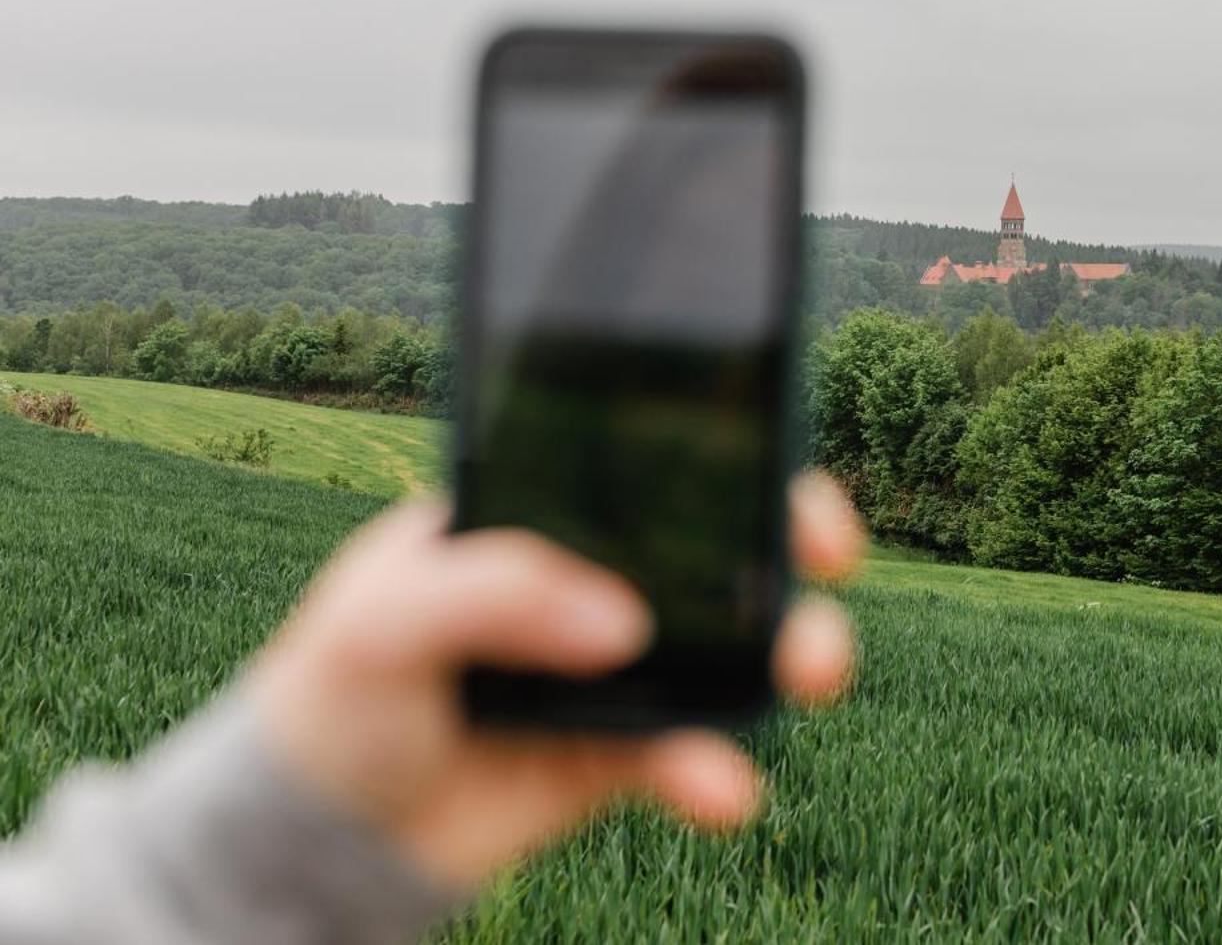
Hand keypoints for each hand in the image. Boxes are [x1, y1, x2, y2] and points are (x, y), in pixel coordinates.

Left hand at [244, 472, 864, 888]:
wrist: (316, 841)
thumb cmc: (330, 696)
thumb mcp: (376, 617)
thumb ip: (493, 594)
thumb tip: (625, 625)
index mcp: (536, 516)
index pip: (647, 464)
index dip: (732, 460)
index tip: (785, 478)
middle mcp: (589, 580)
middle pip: (717, 547)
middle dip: (790, 550)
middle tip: (825, 563)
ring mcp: (612, 666)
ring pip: (731, 648)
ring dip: (790, 654)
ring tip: (812, 675)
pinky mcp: (617, 754)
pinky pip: (693, 752)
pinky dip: (718, 770)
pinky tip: (720, 790)